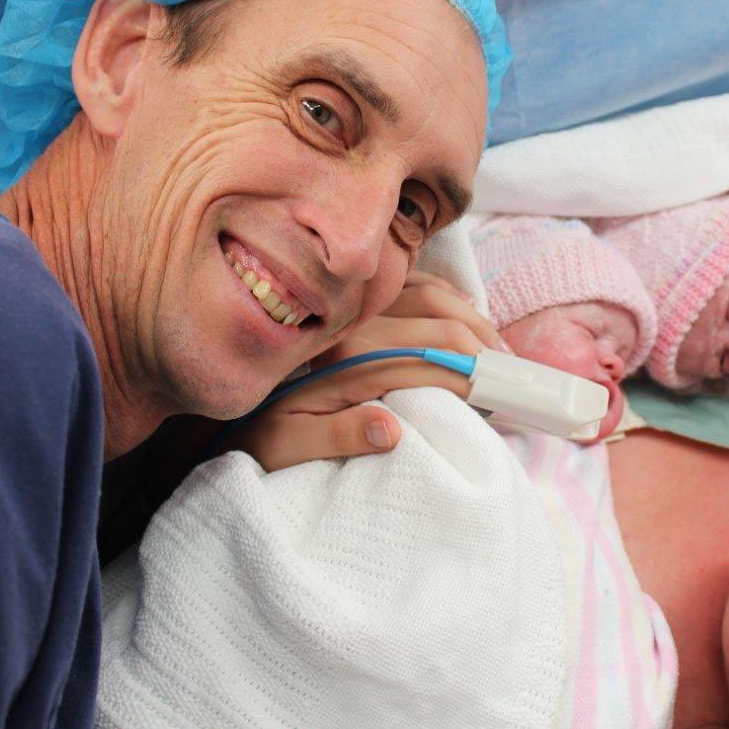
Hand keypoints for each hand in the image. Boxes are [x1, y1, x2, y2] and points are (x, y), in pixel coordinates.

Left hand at [229, 271, 505, 470]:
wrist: (213, 393)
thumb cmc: (249, 430)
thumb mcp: (282, 446)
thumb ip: (337, 437)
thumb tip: (392, 430)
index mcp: (340, 354)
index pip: (428, 360)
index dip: (474, 380)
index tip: (507, 400)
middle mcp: (351, 316)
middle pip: (440, 320)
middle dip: (485, 349)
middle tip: (516, 380)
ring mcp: (355, 300)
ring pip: (433, 293)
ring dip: (474, 320)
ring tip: (501, 353)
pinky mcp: (354, 295)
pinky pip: (415, 282)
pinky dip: (450, 298)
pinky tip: (468, 320)